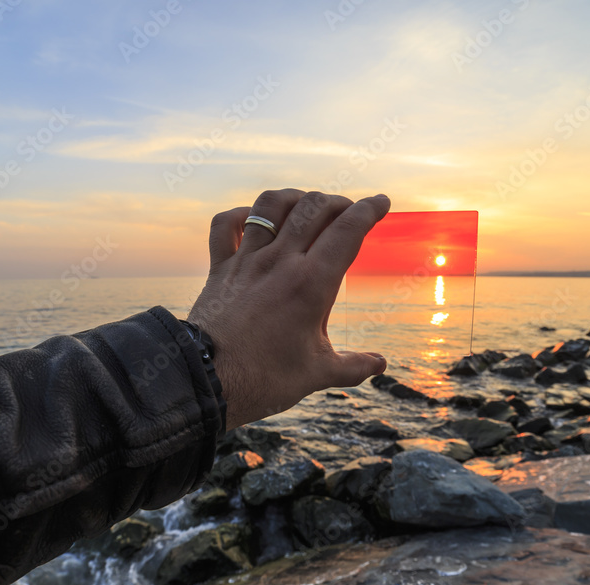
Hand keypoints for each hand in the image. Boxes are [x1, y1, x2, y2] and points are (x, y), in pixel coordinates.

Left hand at [187, 189, 390, 430]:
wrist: (208, 381)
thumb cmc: (265, 380)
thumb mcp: (318, 374)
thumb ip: (353, 366)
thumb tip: (379, 364)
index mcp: (311, 283)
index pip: (347, 230)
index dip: (369, 209)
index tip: (381, 201)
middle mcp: (279, 262)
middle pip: (313, 207)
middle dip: (337, 202)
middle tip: (348, 212)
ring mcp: (247, 261)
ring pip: (270, 206)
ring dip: (294, 198)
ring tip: (306, 205)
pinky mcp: (220, 269)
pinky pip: (224, 225)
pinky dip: (240, 214)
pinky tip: (252, 219)